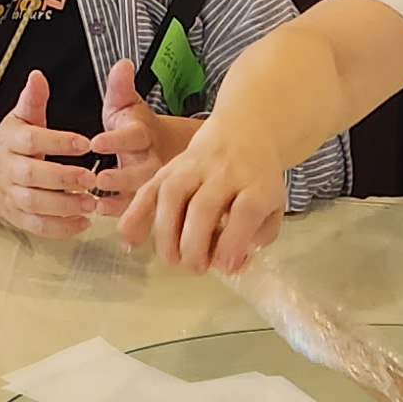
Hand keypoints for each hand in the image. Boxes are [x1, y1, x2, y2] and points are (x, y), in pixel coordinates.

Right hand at [0, 70, 102, 238]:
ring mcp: (11, 195)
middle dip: (63, 178)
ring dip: (64, 205)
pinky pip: (37, 225)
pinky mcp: (17, 217)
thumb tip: (38, 76)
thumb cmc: (11, 144)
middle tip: (91, 178)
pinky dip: (60, 228)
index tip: (85, 143)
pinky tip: (83, 223)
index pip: (32, 140)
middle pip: (32, 175)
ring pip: (35, 203)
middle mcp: (9, 169)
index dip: (58, 141)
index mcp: (11, 141)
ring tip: (91, 202)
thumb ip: (32, 100)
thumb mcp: (19, 118)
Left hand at [81, 59, 200, 216]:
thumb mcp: (125, 104)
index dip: (115, 140)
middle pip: (142, 169)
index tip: (95, 142)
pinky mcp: (149, 199)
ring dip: (120, 199)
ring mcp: (153, 181)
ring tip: (97, 203)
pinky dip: (122, 213)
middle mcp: (152, 159)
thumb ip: (120, 87)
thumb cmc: (134, 125)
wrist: (161, 147)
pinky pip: (140, 210)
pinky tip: (102, 213)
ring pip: (142, 193)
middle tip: (98, 179)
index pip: (133, 135)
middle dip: (120, 176)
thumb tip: (122, 63)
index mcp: (144, 133)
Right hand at [120, 113, 291, 273]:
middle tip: (196, 268)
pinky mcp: (170, 166)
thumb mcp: (273, 207)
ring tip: (170, 259)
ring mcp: (194, 166)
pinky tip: (129, 239)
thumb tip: (230, 263)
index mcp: (257, 183)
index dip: (233, 241)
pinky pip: (149, 188)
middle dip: (194, 243)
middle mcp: (225, 171)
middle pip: (204, 205)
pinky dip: (135, 214)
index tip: (224, 267)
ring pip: (172, 195)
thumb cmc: (257, 179)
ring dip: (165, 232)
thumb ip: (257, 236)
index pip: (246, 210)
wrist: (242, 133)